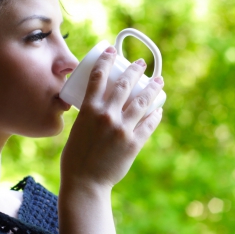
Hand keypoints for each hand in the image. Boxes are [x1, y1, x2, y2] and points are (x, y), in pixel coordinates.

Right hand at [60, 46, 163, 189]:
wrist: (85, 183)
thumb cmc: (75, 158)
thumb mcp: (77, 130)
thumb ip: (89, 117)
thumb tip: (99, 107)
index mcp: (88, 110)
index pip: (98, 77)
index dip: (106, 60)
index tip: (112, 50)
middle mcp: (106, 116)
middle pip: (124, 85)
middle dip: (135, 70)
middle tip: (141, 63)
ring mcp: (122, 129)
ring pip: (142, 102)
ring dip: (152, 89)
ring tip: (158, 81)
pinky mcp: (133, 143)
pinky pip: (149, 124)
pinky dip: (155, 115)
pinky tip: (159, 108)